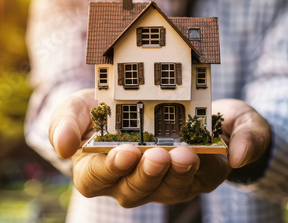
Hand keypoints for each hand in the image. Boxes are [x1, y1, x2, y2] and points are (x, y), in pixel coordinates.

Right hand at [49, 90, 270, 206]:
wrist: (161, 98)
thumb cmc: (112, 103)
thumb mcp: (82, 102)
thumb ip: (66, 118)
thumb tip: (60, 146)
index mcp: (101, 165)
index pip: (95, 180)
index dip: (108, 170)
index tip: (123, 153)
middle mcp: (133, 179)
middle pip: (134, 191)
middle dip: (147, 175)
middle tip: (156, 156)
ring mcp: (168, 180)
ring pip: (172, 189)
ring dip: (179, 174)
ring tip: (184, 153)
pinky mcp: (200, 174)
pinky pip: (209, 176)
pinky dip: (218, 164)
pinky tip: (227, 150)